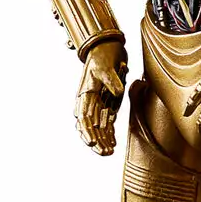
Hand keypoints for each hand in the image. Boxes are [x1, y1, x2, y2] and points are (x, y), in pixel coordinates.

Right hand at [75, 39, 127, 155]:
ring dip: (103, 141)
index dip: (87, 131)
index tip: (91, 142)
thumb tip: (116, 93)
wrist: (108, 48)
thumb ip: (111, 80)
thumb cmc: (103, 56)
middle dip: (96, 141)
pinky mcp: (108, 105)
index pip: (83, 118)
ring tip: (109, 153)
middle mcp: (89, 103)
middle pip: (90, 127)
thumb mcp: (105, 66)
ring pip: (99, 128)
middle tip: (104, 152)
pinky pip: (107, 123)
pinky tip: (113, 144)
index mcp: (85, 95)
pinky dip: (110, 134)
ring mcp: (98, 105)